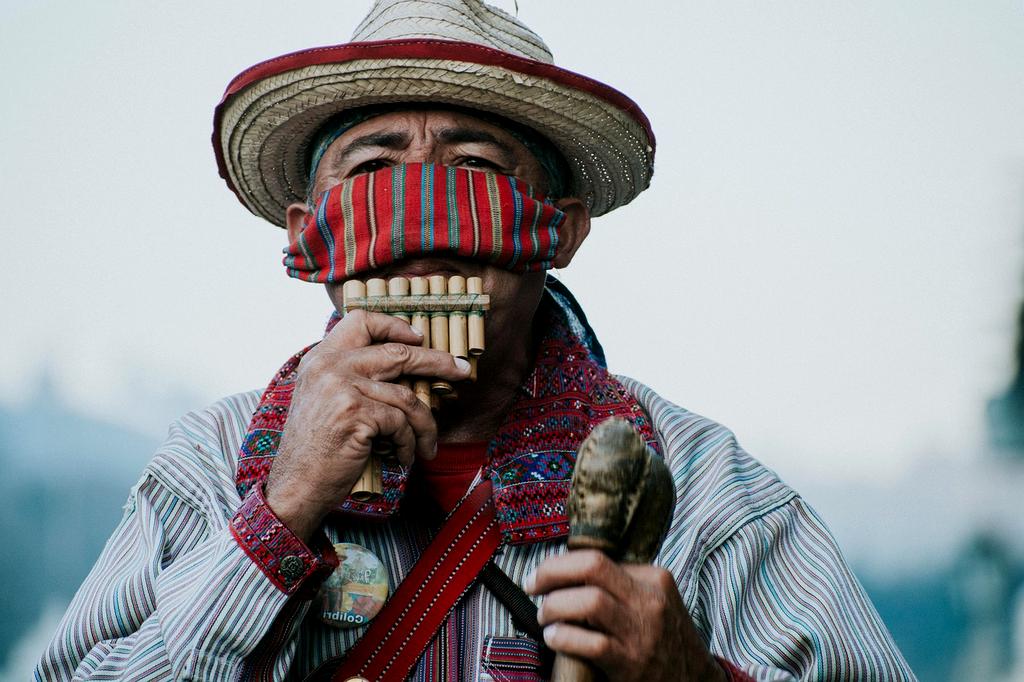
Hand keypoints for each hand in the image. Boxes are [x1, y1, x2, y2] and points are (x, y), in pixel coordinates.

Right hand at [264, 309, 470, 539]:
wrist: (295, 484)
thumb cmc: (316, 449)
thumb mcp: (323, 400)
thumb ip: (350, 377)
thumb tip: (404, 367)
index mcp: (321, 358)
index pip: (361, 320)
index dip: (395, 325)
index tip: (418, 337)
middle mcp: (329, 366)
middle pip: (398, 352)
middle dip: (437, 362)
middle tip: (462, 371)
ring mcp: (342, 387)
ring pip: (406, 396)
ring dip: (425, 424)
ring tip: (429, 444)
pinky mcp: (356, 413)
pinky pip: (401, 423)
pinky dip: (409, 443)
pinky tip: (404, 457)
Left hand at [526, 550, 725, 681]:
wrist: (695, 680)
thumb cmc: (666, 638)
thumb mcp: (656, 601)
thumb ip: (624, 585)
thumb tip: (572, 572)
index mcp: (654, 578)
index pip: (598, 557)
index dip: (564, 564)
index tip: (545, 574)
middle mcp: (649, 600)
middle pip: (592, 567)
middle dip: (553, 572)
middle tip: (533, 584)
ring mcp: (642, 631)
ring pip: (589, 602)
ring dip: (555, 606)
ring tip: (544, 616)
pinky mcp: (632, 663)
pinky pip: (591, 643)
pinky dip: (564, 637)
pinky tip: (553, 638)